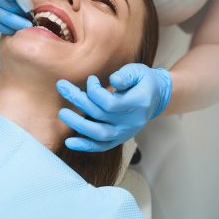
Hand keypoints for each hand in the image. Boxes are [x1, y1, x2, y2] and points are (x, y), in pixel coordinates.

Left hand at [56, 63, 172, 151]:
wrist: (156, 97)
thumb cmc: (143, 81)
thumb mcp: (138, 72)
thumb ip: (126, 76)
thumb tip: (113, 81)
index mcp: (138, 103)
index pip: (110, 103)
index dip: (95, 91)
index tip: (91, 79)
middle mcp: (132, 121)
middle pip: (100, 116)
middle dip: (79, 101)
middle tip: (62, 87)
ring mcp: (126, 132)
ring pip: (99, 134)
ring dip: (78, 124)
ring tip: (63, 113)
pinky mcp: (120, 138)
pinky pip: (102, 146)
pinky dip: (86, 145)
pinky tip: (70, 142)